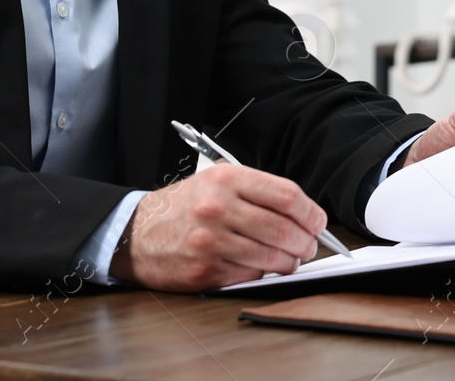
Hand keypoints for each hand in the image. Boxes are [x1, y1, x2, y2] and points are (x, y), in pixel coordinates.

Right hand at [109, 163, 326, 290]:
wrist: (137, 233)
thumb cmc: (183, 207)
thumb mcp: (217, 181)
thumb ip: (258, 192)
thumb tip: (302, 214)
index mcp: (226, 179)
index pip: (286, 196)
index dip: (311, 213)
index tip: (318, 222)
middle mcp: (218, 208)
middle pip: (283, 228)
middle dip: (306, 241)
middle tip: (309, 245)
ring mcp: (210, 241)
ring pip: (271, 256)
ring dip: (290, 261)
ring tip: (291, 259)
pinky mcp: (204, 270)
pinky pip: (250, 274)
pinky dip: (263, 273)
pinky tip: (261, 266)